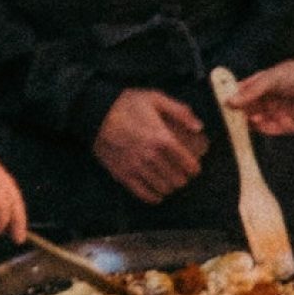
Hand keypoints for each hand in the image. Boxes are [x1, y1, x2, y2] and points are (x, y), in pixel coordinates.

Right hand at [94, 88, 206, 205]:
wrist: (94, 112)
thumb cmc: (126, 104)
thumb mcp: (155, 98)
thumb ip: (180, 111)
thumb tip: (199, 127)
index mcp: (162, 138)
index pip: (188, 164)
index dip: (194, 168)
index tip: (193, 167)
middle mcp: (151, 156)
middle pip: (178, 180)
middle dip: (183, 178)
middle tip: (180, 174)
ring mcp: (137, 168)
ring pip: (164, 189)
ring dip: (169, 187)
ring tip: (168, 181)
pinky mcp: (124, 175)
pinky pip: (145, 195)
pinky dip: (154, 196)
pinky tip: (156, 191)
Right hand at [230, 57, 293, 137]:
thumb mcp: (272, 79)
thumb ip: (252, 91)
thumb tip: (230, 101)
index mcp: (264, 83)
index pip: (244, 91)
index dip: (234, 96)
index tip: (223, 101)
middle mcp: (269, 98)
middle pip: (249, 108)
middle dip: (240, 112)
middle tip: (229, 115)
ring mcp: (278, 112)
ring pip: (258, 120)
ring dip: (249, 121)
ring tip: (242, 120)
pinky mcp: (287, 125)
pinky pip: (270, 129)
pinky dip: (262, 128)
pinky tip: (255, 125)